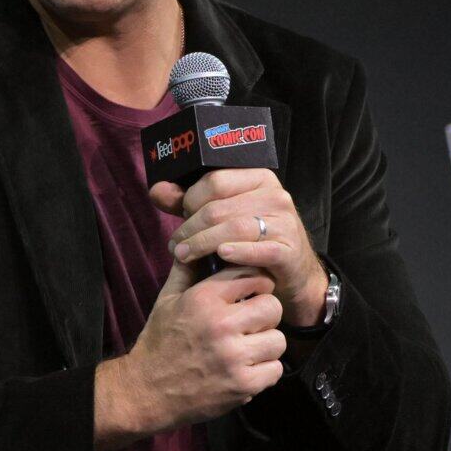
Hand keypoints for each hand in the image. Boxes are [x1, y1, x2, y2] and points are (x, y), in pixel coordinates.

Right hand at [98, 260, 286, 444]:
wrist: (146, 391)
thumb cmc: (158, 343)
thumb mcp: (166, 300)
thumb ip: (186, 271)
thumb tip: (198, 246)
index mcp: (203, 299)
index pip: (252, 276)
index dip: (255, 285)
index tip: (250, 295)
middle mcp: (221, 324)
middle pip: (272, 306)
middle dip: (264, 314)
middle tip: (250, 324)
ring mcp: (234, 356)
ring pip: (278, 339)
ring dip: (265, 345)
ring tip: (247, 349)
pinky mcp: (242, 384)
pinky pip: (276, 369)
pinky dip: (264, 372)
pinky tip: (246, 370)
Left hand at [149, 169, 328, 326]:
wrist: (293, 272)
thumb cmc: (252, 240)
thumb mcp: (223, 216)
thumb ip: (189, 202)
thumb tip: (156, 190)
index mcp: (258, 178)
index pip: (214, 181)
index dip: (190, 200)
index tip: (181, 216)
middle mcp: (274, 195)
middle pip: (219, 208)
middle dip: (190, 228)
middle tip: (175, 245)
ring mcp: (285, 222)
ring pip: (234, 228)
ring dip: (202, 243)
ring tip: (184, 256)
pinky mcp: (289, 249)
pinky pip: (260, 249)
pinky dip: (238, 252)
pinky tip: (222, 256)